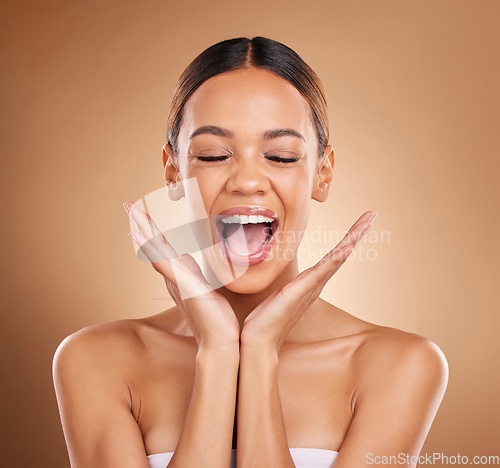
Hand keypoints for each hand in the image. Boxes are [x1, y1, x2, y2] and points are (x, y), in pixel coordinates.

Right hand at [123, 201, 239, 350]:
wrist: (221, 340)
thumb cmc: (217, 319)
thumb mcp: (208, 290)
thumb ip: (197, 275)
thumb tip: (189, 260)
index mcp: (181, 276)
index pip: (164, 249)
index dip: (152, 233)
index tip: (141, 217)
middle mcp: (174, 277)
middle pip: (155, 245)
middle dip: (142, 224)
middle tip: (129, 204)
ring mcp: (176, 280)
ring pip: (155, 249)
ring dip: (143, 228)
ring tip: (131, 209)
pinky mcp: (181, 284)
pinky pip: (161, 262)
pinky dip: (149, 248)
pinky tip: (137, 234)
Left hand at [240, 211, 377, 353]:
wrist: (258, 341)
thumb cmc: (264, 319)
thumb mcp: (273, 294)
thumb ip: (280, 283)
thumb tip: (270, 269)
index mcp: (310, 282)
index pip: (332, 257)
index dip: (347, 239)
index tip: (359, 223)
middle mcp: (314, 284)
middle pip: (341, 254)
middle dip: (356, 233)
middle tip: (372, 214)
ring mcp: (309, 287)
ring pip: (335, 258)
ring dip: (351, 239)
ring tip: (366, 222)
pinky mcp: (299, 291)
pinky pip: (321, 272)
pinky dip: (335, 259)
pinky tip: (347, 247)